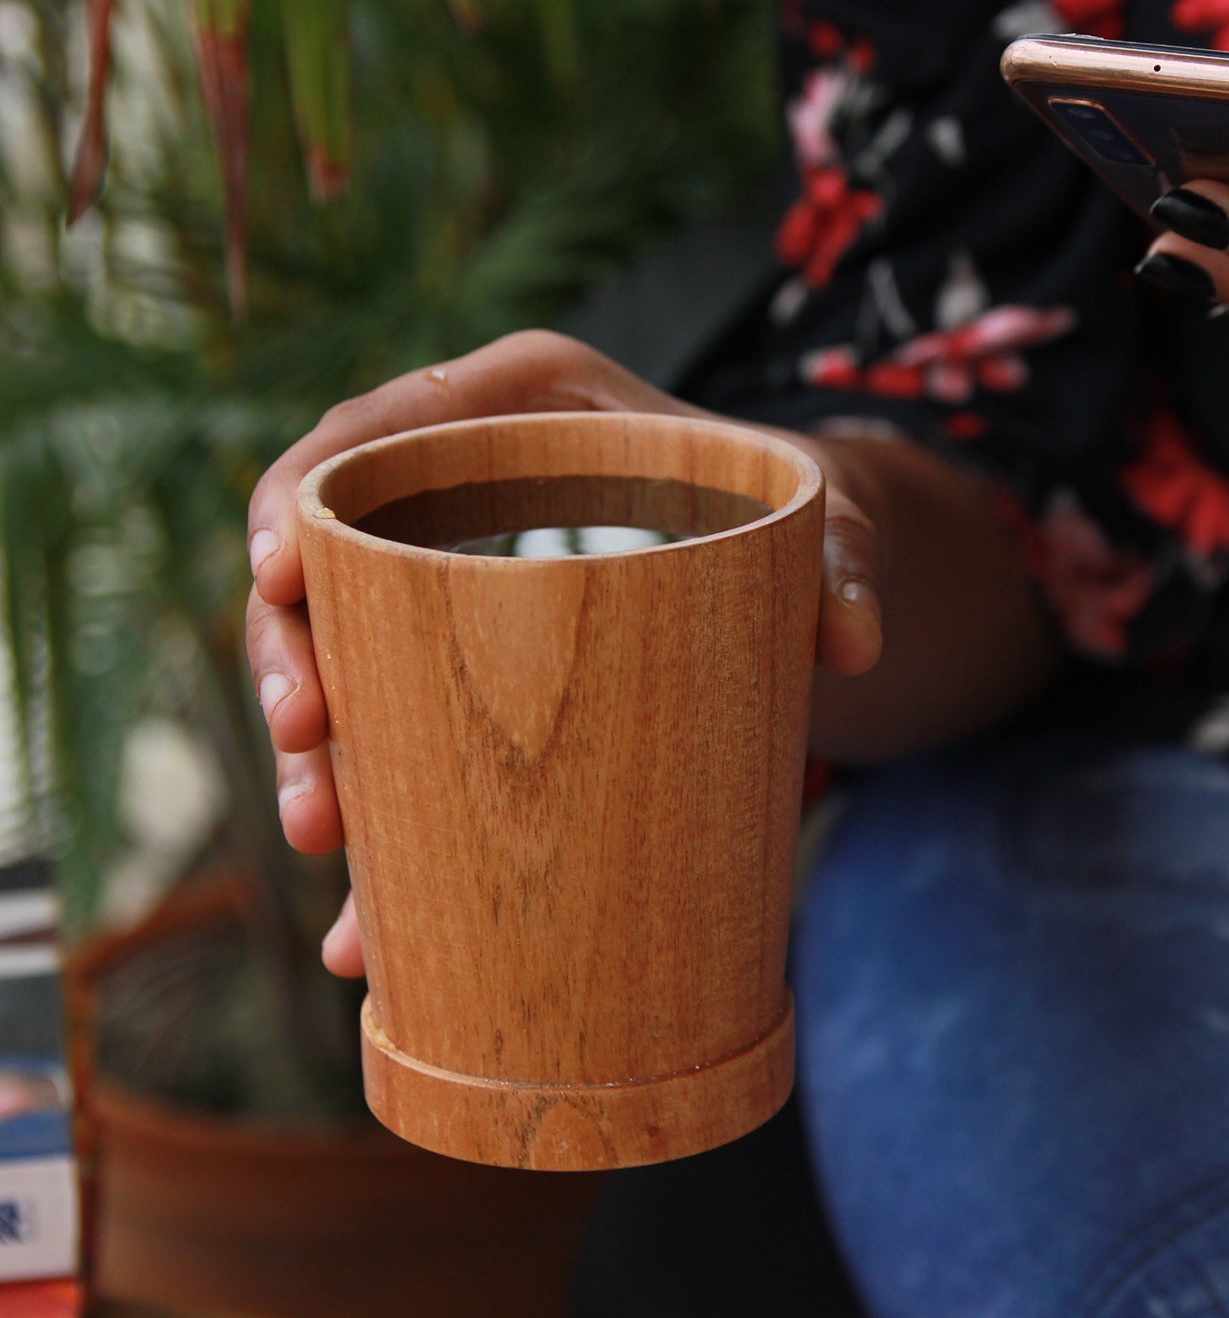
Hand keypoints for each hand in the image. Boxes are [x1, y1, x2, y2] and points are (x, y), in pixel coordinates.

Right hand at [245, 330, 883, 977]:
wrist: (793, 571)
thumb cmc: (786, 507)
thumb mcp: (820, 513)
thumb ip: (846, 557)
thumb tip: (855, 646)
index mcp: (526, 405)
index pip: (381, 429)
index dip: (305, 492)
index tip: (277, 573)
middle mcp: (471, 491)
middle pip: (338, 556)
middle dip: (296, 649)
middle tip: (307, 739)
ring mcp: (461, 588)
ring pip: (352, 660)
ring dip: (323, 753)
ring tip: (321, 836)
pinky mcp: (476, 675)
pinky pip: (410, 740)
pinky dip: (388, 823)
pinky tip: (367, 918)